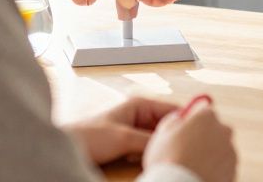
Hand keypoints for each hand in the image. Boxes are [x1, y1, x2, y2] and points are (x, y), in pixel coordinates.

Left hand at [64, 96, 179, 165]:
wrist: (66, 149)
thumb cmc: (88, 137)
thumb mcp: (124, 138)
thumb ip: (150, 139)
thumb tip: (173, 142)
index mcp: (140, 104)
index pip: (173, 109)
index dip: (185, 120)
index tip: (196, 133)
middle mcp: (139, 113)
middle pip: (166, 125)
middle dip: (170, 137)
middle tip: (177, 148)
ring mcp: (133, 128)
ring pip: (157, 138)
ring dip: (158, 147)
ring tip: (160, 154)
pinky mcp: (128, 142)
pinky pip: (146, 147)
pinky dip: (148, 154)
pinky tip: (144, 160)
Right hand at [145, 96, 237, 181]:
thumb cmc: (168, 159)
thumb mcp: (163, 133)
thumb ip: (174, 119)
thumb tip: (178, 117)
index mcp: (207, 117)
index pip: (204, 112)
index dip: (194, 122)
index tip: (185, 132)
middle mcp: (224, 130)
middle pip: (215, 130)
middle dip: (204, 138)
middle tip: (187, 151)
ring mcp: (230, 151)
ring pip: (219, 149)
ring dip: (209, 155)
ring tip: (191, 167)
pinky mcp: (233, 170)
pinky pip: (222, 166)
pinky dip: (214, 169)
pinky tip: (199, 174)